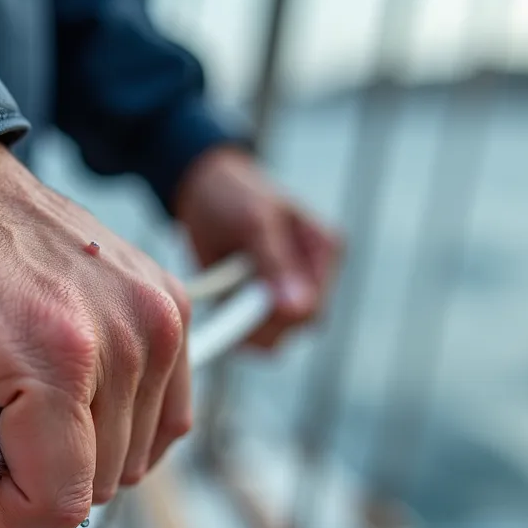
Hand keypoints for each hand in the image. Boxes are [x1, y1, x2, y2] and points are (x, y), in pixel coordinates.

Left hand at [0, 140, 191, 527]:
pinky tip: (65, 392)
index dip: (3, 516)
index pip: (60, 499)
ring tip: (15, 404)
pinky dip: (120, 415)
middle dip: (34, 479)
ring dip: (76, 447)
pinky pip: (167, 403)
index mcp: (53, 350)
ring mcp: (154, 307)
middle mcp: (125, 329)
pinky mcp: (165, 294)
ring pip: (138, 448)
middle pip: (104, 479)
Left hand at [174, 146, 340, 347]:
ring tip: (223, 291)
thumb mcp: (253, 221)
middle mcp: (313, 276)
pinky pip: (253, 335)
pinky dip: (232, 324)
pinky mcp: (263, 305)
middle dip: (260, 322)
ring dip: (243, 325)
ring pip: (275, 338)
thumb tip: (297, 310)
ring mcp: (289, 293)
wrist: (203, 189)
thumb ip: (275, 263)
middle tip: (226, 300)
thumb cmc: (233, 195)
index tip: (243, 306)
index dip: (280, 317)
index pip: (315, 307)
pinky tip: (221, 299)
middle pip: (298, 328)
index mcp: (324, 250)